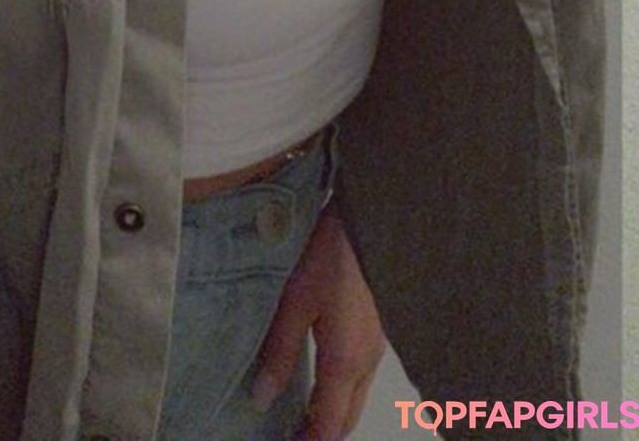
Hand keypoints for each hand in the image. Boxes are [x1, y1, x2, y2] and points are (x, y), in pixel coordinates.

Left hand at [251, 205, 384, 439]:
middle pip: (346, 417)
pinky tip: (321, 381)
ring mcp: (376, 345)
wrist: (368, 219)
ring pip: (355, 397)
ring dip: (332, 414)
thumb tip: (261, 399)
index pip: (328, 423)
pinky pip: (360, 376)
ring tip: (301, 417)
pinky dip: (341, 392)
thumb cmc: (329, 254)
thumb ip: (280, 352)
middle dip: (322, 433)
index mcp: (345, 361)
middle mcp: (366, 361)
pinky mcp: (377, 328)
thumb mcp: (294, 301)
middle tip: (292, 437)